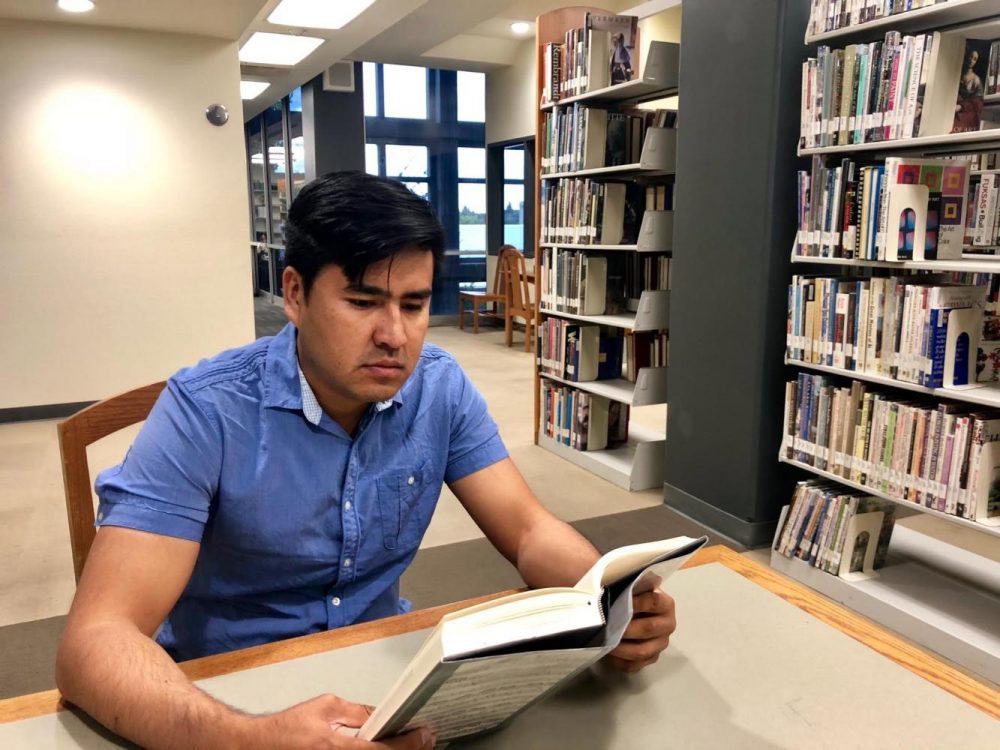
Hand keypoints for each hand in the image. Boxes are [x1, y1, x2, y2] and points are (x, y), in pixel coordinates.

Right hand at [245, 694, 434, 748]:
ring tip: (408, 745)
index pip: (385, 749)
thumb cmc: (287, 728)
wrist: (257, 747)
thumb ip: (357, 712)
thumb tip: (381, 713)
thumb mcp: (326, 708)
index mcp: (339, 749)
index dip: (411, 743)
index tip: (426, 733)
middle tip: (425, 740)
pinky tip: (385, 749)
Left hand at [605, 574, 675, 673]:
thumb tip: (611, 580)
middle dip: (626, 628)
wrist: (631, 610)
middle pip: (648, 629)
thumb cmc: (630, 595)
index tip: (618, 601)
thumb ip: (628, 583)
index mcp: (665, 604)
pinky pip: (635, 665)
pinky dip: (620, 661)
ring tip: (605, 641)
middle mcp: (667, 625)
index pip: (654, 602)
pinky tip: (609, 653)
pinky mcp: (650, 658)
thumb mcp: (631, 585)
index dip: (636, 602)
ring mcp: (660, 644)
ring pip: (642, 651)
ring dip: (622, 648)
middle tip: (608, 625)